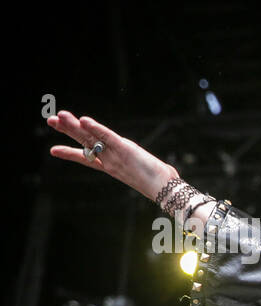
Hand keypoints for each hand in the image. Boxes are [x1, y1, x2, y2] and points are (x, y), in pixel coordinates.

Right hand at [46, 110, 177, 202]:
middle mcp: (110, 160)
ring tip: (59, 116)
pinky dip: (95, 128)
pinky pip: (107, 137)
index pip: (87, 158)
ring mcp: (115, 155)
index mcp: (112, 166)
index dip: (70, 153)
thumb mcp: (147, 173)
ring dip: (75, 126)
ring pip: (91, 138)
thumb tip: (159, 170)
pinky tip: (83, 120)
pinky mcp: (125, 150)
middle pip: (85, 142)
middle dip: (67, 131)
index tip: (52, 150)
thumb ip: (146, 170)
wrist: (166, 189)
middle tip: (50, 120)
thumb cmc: (161, 183)